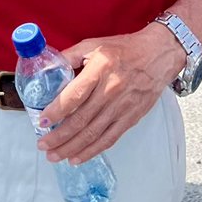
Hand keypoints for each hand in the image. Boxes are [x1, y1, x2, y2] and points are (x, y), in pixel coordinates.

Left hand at [37, 25, 186, 164]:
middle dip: (59, 136)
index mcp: (100, 68)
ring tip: (55, 155)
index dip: (57, 110)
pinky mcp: (132, 118)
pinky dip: (92, 151)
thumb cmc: (125, 49)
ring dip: (71, 148)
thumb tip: (47, 68)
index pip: (75, 95)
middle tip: (43, 144)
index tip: (42, 121)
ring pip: (93, 134)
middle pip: (81, 120)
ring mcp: (123, 106)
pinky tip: (77, 157)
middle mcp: (111, 89)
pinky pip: (109, 139)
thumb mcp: (94, 45)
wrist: (159, 55)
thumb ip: (70, 56)